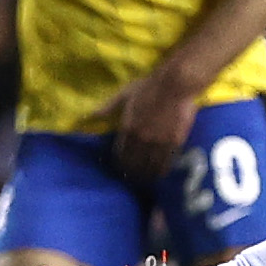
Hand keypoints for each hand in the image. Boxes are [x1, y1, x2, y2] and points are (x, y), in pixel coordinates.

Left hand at [96, 69, 200, 183]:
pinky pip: (166, 163)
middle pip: (134, 165)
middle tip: (132, 179)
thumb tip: (90, 115)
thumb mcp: (125, 94)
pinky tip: (160, 174)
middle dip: (132, 174)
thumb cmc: (149, 87)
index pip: (120, 155)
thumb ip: (108, 107)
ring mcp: (158, 142)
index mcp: (128, 129)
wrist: (175, 84)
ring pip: (150, 167)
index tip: (119, 170)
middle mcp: (141, 139)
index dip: (119, 165)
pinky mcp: (174, 143)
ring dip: (146, 176)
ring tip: (145, 181)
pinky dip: (162, 171)